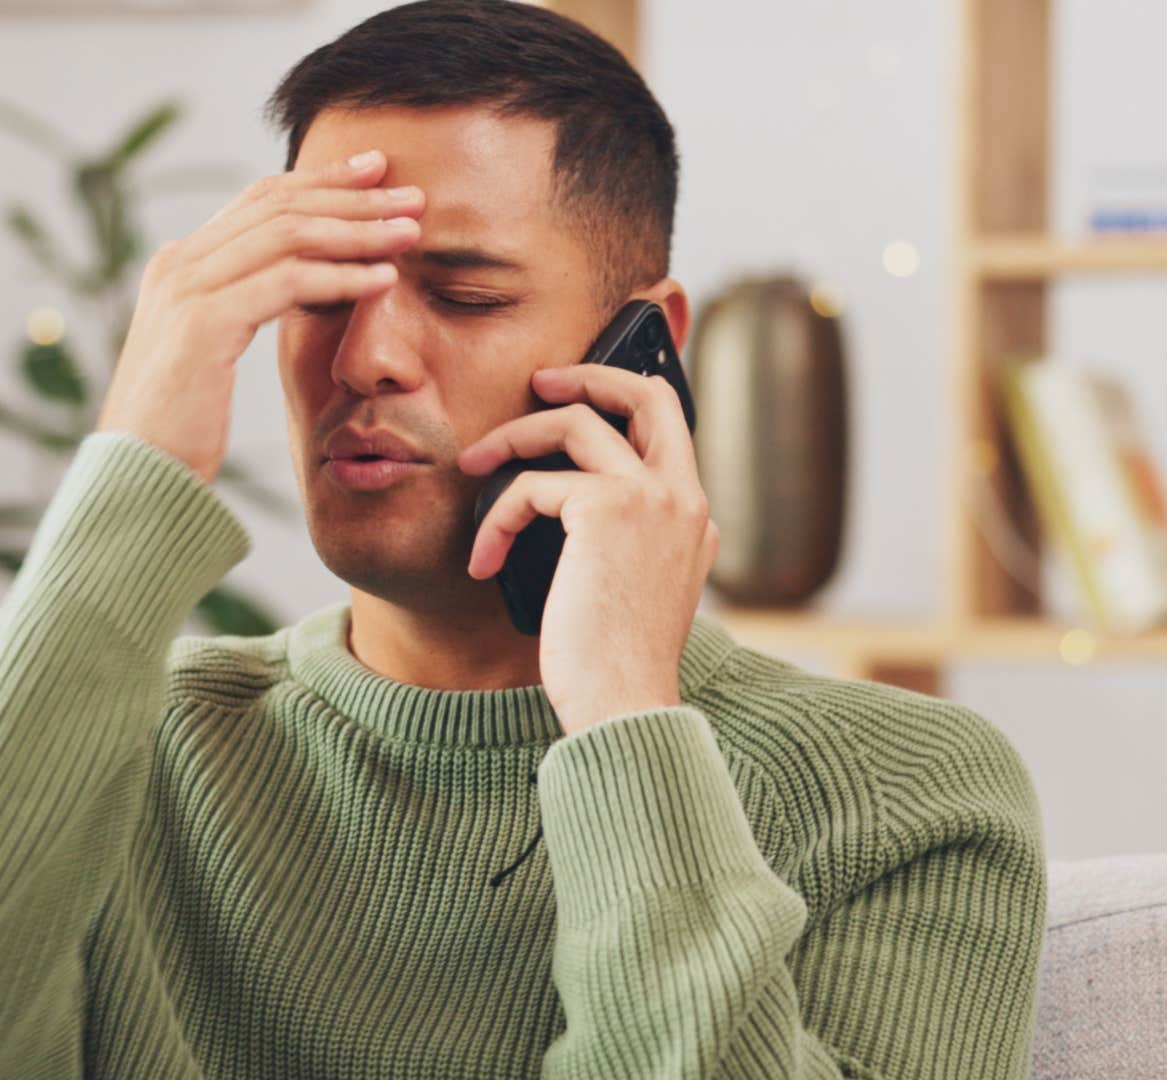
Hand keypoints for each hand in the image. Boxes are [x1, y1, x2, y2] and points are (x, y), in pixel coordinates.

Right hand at [96, 150, 425, 482]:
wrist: (136, 476)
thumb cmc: (180, 428)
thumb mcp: (211, 352)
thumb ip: (242, 307)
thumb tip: (303, 283)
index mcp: (180, 264)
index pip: (260, 200)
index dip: (322, 181)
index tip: (376, 174)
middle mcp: (179, 264)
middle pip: (279, 205)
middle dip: (352, 196)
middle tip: (411, 195)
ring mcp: (187, 289)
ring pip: (288, 235)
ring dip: (357, 230)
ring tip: (410, 233)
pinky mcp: (204, 324)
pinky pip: (287, 283)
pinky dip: (342, 277)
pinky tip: (384, 281)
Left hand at [457, 365, 719, 734]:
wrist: (623, 705)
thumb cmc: (611, 664)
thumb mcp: (627, 590)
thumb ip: (615, 540)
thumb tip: (555, 502)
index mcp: (694, 518)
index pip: (668, 428)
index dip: (624, 398)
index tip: (577, 396)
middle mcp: (683, 498)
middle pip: (645, 394)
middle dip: (587, 374)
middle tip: (537, 382)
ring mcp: (651, 498)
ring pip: (574, 423)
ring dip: (512, 438)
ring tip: (472, 466)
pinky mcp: (606, 509)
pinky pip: (532, 485)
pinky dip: (496, 519)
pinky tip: (483, 562)